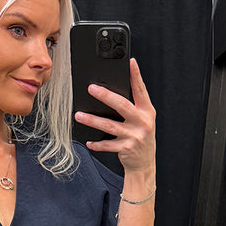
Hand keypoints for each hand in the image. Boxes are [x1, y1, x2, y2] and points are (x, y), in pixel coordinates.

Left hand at [74, 57, 155, 172]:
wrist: (144, 163)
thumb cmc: (140, 137)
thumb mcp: (142, 120)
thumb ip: (133, 106)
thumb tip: (110, 93)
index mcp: (147, 111)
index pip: (141, 90)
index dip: (136, 76)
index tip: (130, 62)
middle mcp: (142, 122)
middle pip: (122, 105)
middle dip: (105, 95)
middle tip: (91, 88)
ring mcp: (134, 136)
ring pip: (110, 125)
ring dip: (92, 120)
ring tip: (79, 115)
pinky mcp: (126, 148)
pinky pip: (107, 145)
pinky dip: (97, 144)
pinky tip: (88, 141)